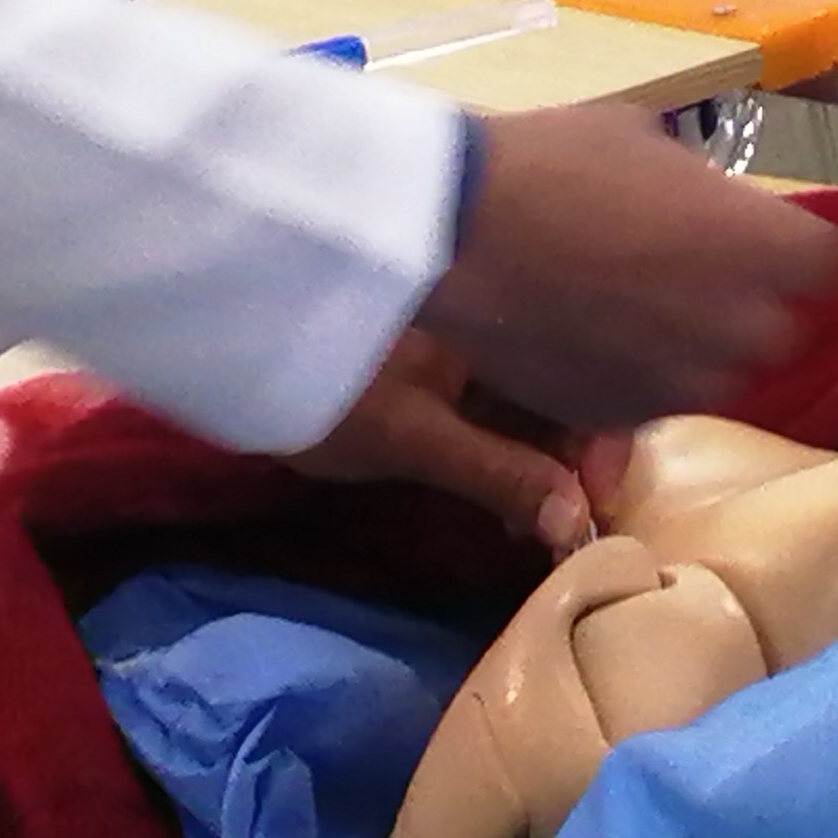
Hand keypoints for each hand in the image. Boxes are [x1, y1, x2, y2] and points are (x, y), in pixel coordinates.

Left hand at [295, 329, 607, 546]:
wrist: (235, 358)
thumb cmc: (329, 392)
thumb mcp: (417, 443)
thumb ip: (501, 476)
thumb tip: (575, 522)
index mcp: (500, 314)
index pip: (583, 371)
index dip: (603, 439)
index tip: (598, 504)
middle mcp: (495, 314)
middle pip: (567, 383)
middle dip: (576, 456)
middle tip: (569, 523)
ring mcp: (470, 335)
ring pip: (537, 395)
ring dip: (546, 457)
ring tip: (539, 520)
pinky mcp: (443, 362)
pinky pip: (504, 399)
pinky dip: (514, 445)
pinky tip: (508, 492)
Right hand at [413, 103, 837, 432]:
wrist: (455, 232)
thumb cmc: (552, 163)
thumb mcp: (646, 143)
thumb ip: (704, 193)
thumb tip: (713, 210)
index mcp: (765, 243)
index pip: (834, 266)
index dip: (801, 254)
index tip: (776, 246)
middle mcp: (743, 322)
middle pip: (781, 326)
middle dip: (747, 303)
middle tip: (689, 272)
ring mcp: (684, 379)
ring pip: (719, 370)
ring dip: (695, 345)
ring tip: (630, 304)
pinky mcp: (626, 416)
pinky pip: (655, 398)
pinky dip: (637, 375)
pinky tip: (589, 334)